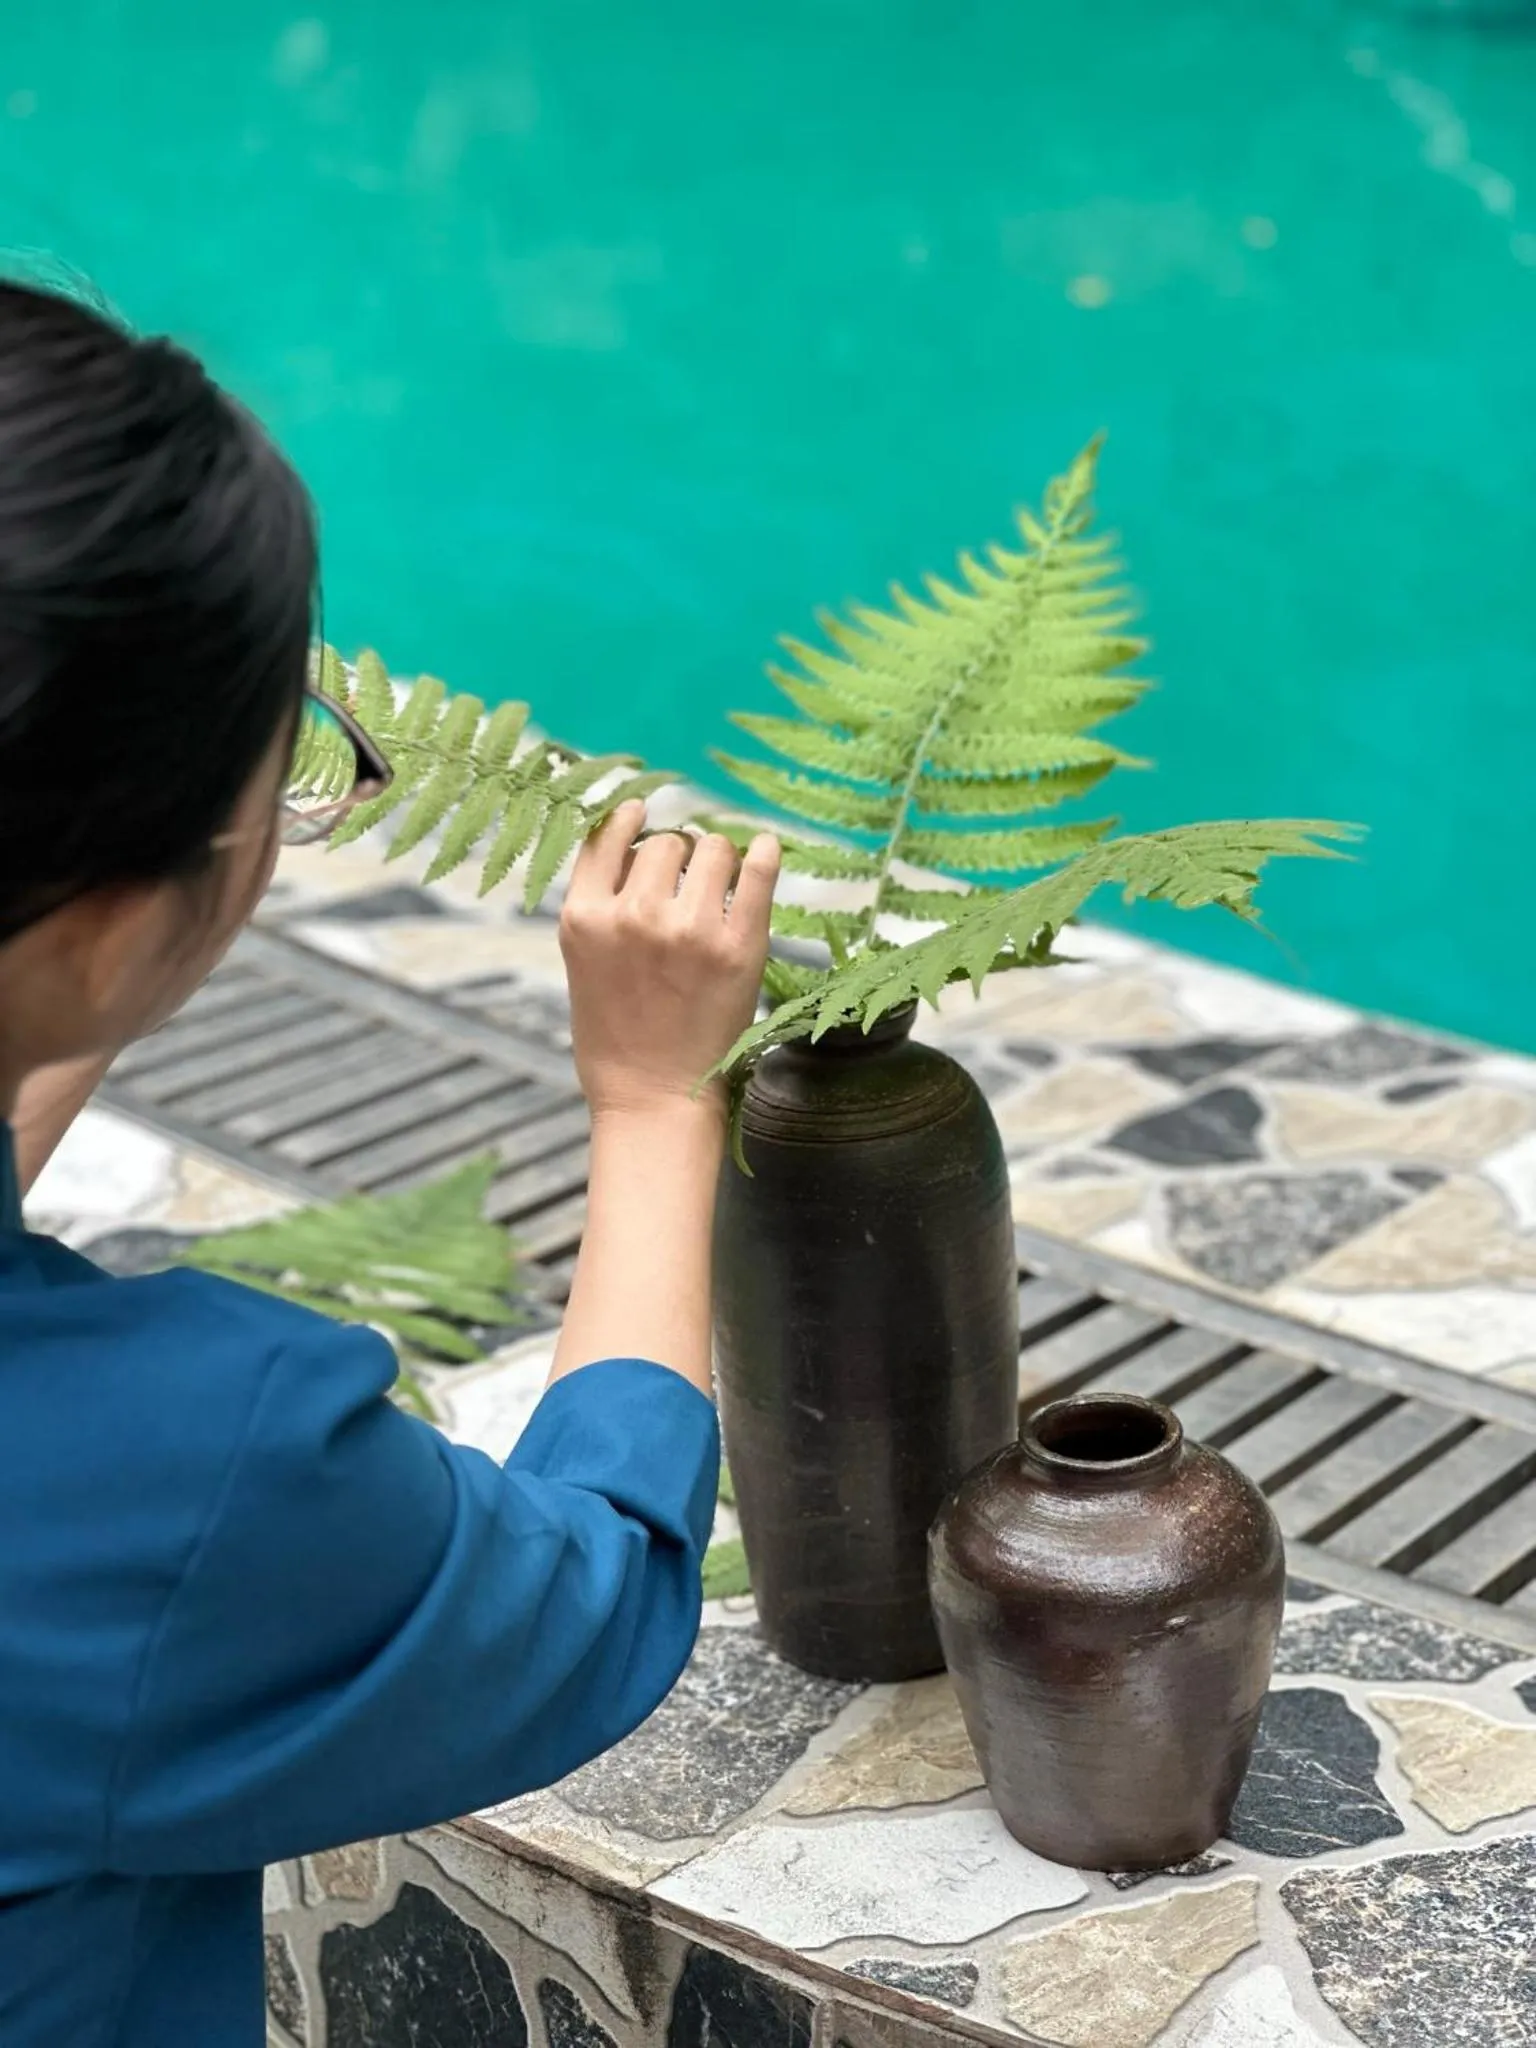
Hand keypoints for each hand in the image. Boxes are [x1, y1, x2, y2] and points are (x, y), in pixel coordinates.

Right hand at [559, 802, 779, 1123]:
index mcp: (584, 917)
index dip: (631, 821)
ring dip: (718, 858)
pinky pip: (757, 873)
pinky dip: (764, 855)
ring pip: (711, 848)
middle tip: (689, 880)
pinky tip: (766, 849)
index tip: (644, 813)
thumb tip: (639, 841)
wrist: (652, 1098)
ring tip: (719, 885)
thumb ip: (602, 903)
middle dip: (679, 854)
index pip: (609, 836)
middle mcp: (632, 915)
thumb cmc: (615, 1035)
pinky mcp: (738, 947)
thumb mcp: (583, 961)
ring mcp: (687, 929)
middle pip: (666, 843)